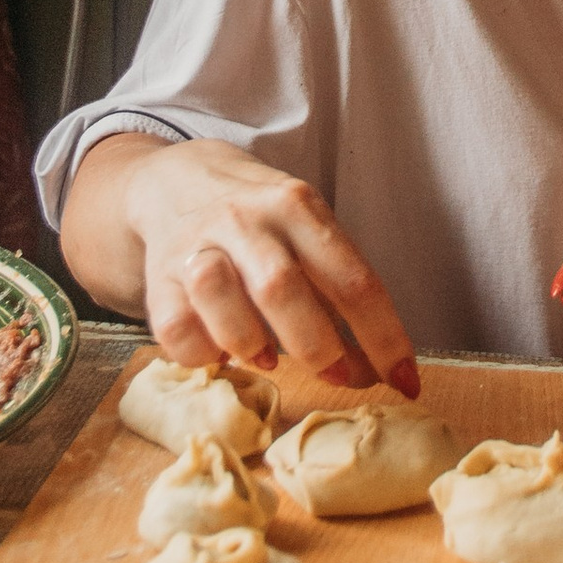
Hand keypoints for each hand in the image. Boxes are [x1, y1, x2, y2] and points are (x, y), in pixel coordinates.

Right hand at [111, 135, 419, 395]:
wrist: (175, 182)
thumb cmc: (261, 222)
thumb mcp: (307, 234)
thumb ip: (337, 295)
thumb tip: (376, 371)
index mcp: (298, 207)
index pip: (351, 278)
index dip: (383, 338)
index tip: (405, 381)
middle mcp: (246, 220)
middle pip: (281, 288)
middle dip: (317, 346)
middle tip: (337, 375)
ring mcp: (196, 245)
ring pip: (218, 296)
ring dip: (250, 343)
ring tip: (268, 359)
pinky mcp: (157, 275)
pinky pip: (176, 327)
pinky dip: (203, 354)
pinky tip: (221, 353)